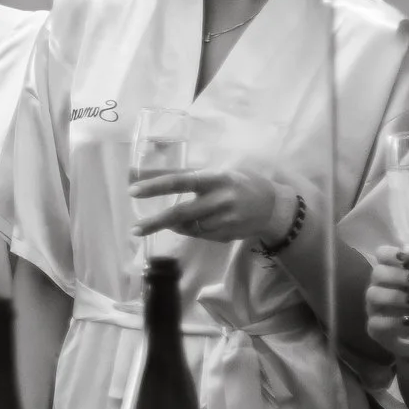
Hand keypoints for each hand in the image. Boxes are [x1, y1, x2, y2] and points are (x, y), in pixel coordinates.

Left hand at [129, 166, 290, 244]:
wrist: (274, 208)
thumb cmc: (244, 184)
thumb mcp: (223, 173)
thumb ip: (198, 179)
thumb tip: (162, 181)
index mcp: (217, 179)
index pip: (181, 182)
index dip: (156, 187)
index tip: (134, 191)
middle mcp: (219, 200)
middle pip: (180, 213)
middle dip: (154, 222)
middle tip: (134, 229)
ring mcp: (223, 220)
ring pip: (187, 227)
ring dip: (172, 225)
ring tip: (163, 221)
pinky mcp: (225, 235)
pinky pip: (198, 234)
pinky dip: (188, 230)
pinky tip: (189, 224)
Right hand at [366, 245, 408, 359]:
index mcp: (391, 273)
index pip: (381, 255)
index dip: (391, 254)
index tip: (406, 259)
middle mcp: (378, 287)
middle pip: (377, 272)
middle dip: (398, 276)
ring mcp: (373, 308)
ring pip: (373, 294)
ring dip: (396, 297)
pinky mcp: (374, 328)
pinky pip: (377, 322)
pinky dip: (395, 322)